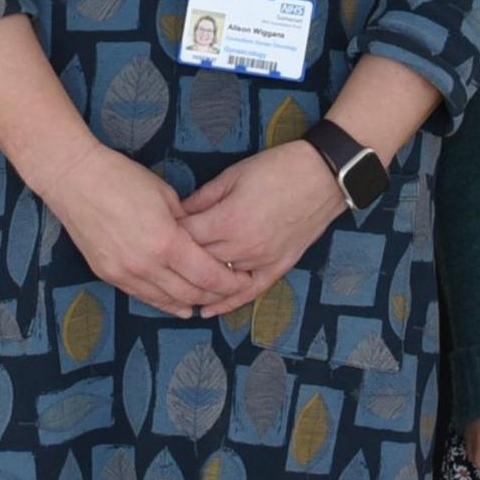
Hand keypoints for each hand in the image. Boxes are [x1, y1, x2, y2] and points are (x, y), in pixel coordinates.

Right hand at [48, 146, 252, 319]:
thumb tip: (201, 241)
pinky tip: (180, 305)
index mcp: (166, 242)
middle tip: (231, 291)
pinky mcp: (109, 275)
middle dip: (216, 295)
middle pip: (191, 293)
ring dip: (191, 302)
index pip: (209, 275)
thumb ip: (187, 224)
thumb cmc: (122, 178)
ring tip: (209, 300)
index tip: (243, 280)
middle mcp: (146, 265)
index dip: (230, 282)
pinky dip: (165, 302)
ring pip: (167, 301)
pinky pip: (143, 297)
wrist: (75, 180)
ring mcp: (125, 274)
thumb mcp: (166, 196)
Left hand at [177, 144, 348, 318]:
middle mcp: (242, 246)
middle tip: (161, 256)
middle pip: (197, 262)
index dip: (167, 235)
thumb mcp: (233, 175)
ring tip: (175, 283)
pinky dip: (227, 303)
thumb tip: (177, 213)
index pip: (184, 238)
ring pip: (219, 279)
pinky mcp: (278, 267)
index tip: (156, 232)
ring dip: (197, 281)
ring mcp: (261, 260)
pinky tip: (207, 310)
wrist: (323, 175)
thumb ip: (202, 198)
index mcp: (228, 220)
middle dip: (178, 259)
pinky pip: (249, 292)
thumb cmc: (277, 168)